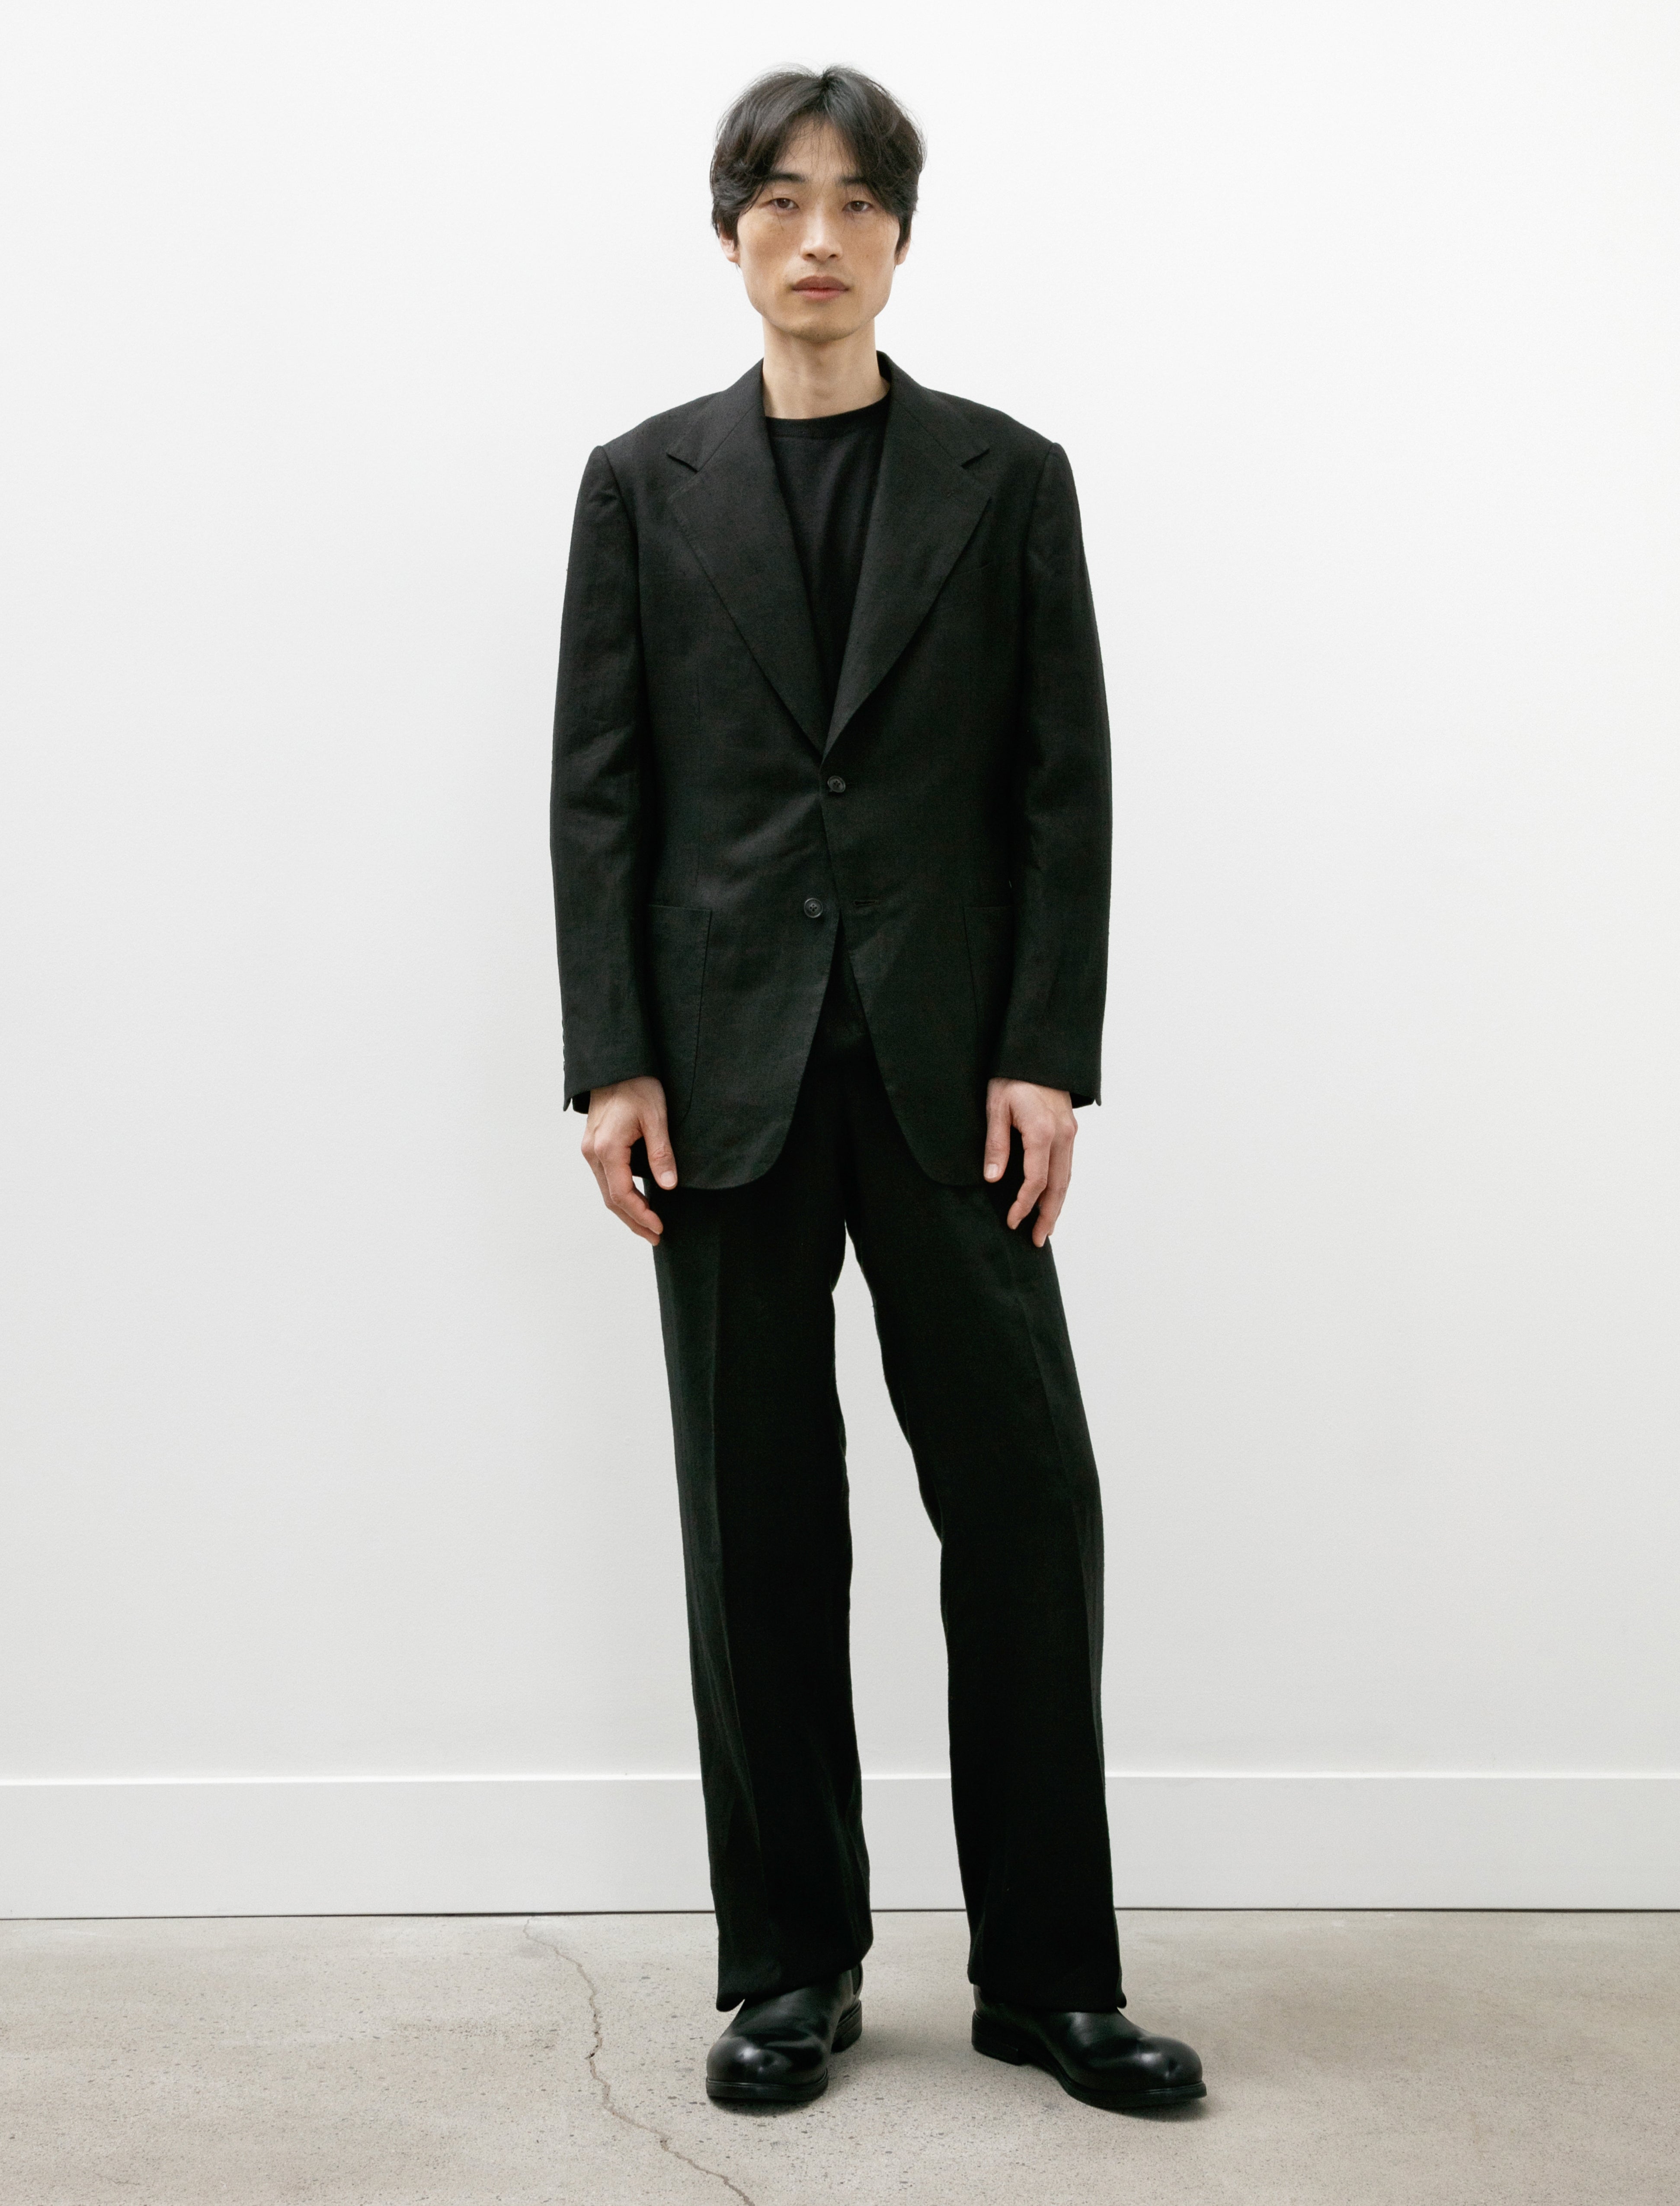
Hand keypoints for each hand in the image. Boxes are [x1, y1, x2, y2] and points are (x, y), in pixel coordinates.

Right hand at [581, 1076, 677, 1243]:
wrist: (616, 1063)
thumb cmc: (638, 1085)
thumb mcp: (656, 1118)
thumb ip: (661, 1154)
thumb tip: (669, 1186)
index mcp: (606, 1148)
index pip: (622, 1194)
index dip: (641, 1215)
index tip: (659, 1228)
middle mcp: (592, 1152)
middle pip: (611, 1199)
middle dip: (633, 1221)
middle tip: (655, 1236)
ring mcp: (590, 1149)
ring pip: (606, 1190)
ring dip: (626, 1210)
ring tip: (648, 1225)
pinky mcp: (594, 1145)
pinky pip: (605, 1178)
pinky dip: (620, 1194)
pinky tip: (636, 1201)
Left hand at [983, 1078, 1076, 1246]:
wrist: (1036, 1051)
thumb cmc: (1011, 1076)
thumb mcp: (995, 1107)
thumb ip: (995, 1144)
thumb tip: (992, 1179)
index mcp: (1042, 1131)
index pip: (1036, 1181)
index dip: (1024, 1205)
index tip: (1012, 1222)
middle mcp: (1062, 1135)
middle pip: (1058, 1186)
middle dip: (1048, 1216)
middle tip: (1037, 1240)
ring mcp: (1070, 1132)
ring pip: (1066, 1177)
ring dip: (1057, 1204)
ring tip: (1046, 1227)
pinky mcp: (1070, 1129)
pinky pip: (1067, 1165)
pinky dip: (1060, 1186)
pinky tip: (1051, 1198)